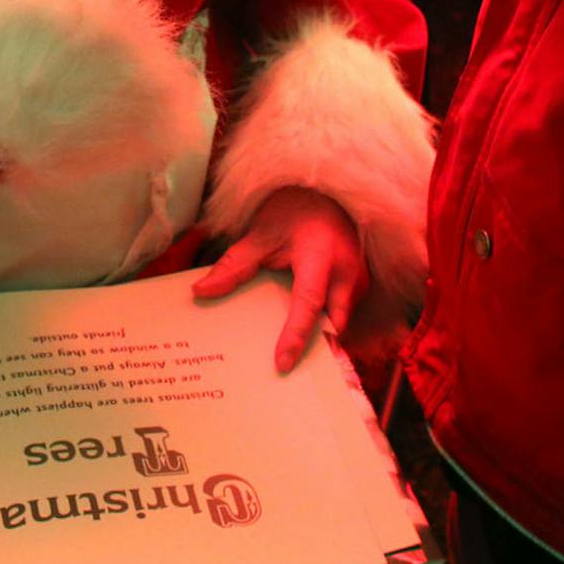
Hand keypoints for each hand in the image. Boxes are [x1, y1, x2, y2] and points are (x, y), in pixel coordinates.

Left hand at [192, 186, 363, 371]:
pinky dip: (326, 323)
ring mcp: (360, 278)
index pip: (308, 303)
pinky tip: (307, 331)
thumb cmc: (294, 210)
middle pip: (332, 323)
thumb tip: (200, 292)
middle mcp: (347, 271)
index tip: (282, 364)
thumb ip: (235, 264)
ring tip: (293, 354)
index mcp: (320, 256)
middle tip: (287, 371)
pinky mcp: (363, 284)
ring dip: (321, 336)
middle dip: (315, 348)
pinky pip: (344, 312)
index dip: (295, 336)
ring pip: (341, 321)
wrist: (327, 192)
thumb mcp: (261, 233)